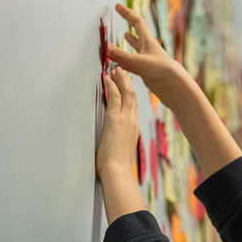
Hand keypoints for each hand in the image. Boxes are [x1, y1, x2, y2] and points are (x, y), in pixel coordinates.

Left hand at [96, 67, 145, 221]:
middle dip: (127, 83)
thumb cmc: (116, 168)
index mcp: (134, 131)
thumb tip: (112, 149)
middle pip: (133, 98)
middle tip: (122, 71)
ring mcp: (126, 119)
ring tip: (116, 69)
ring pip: (126, 93)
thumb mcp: (119, 154)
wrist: (117, 171)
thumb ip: (118, 147)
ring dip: (121, 79)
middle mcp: (133, 122)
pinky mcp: (116, 118)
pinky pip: (115, 96)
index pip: (133, 109)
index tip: (126, 87)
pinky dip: (111, 84)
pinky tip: (107, 77)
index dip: (130, 96)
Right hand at [108, 3, 189, 104]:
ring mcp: (149, 62)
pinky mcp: (149, 74)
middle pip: (138, 33)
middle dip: (129, 24)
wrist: (177, 89)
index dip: (126, 14)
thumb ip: (121, 56)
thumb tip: (105, 47)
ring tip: (126, 36)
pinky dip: (129, 60)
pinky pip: (136, 63)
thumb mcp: (139, 62)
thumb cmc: (163, 73)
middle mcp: (149, 50)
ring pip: (137, 48)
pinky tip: (126, 62)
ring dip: (131, 42)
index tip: (117, 6)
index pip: (136, 22)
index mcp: (148, 42)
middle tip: (122, 17)